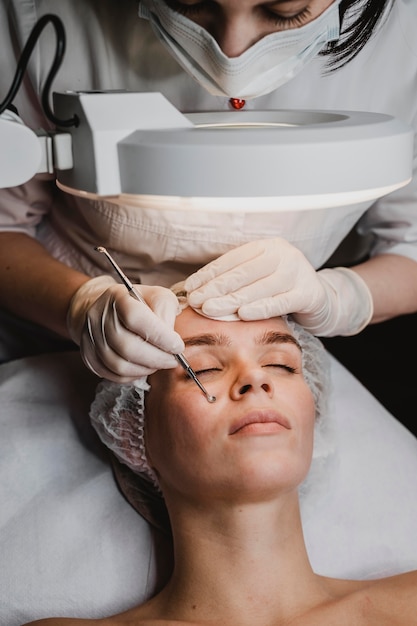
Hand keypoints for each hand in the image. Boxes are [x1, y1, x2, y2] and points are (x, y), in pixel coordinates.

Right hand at [67, 276, 183, 381]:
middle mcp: (99, 317)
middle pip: (127, 347)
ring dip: (146, 369)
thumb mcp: (157, 296)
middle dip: (157, 358)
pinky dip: (133, 376)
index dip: (160, 336)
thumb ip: (166, 311)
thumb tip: (169, 338)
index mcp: (118, 298)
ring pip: (119, 365)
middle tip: (173, 360)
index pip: (136, 319)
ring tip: (160, 363)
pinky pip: (112, 374)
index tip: (178, 346)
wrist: (106, 307)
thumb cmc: (138, 302)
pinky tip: (144, 367)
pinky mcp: (89, 355)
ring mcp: (90, 338)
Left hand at [184, 238, 372, 335]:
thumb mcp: (260, 277)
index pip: (232, 259)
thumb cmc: (282, 290)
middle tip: (195, 301)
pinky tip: (242, 314)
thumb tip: (199, 289)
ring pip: (258, 288)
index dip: (209, 274)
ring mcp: (298, 272)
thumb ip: (237, 279)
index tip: (190, 287)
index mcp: (267, 246)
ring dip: (231, 300)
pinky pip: (280, 301)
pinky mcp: (308, 293)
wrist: (321, 300)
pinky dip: (260, 308)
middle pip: (243, 273)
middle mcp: (283, 254)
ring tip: (210, 309)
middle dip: (215, 288)